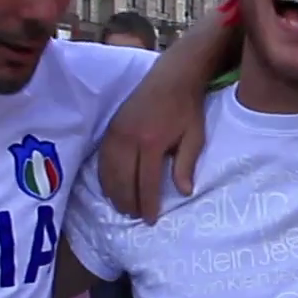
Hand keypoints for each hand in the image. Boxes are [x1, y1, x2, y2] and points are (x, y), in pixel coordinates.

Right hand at [98, 53, 213, 222]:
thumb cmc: (187, 108)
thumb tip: (184, 192)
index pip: (146, 183)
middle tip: (136, 217)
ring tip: (124, 207)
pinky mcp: (110, 128)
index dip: (148, 205)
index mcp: (151, 142)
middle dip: (129, 203)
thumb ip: (186, 165)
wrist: (172, 77)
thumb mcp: (195, 137)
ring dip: (115, 193)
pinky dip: (105, 177)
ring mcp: (116, 133)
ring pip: (108, 173)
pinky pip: (103, 160)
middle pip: (123, 181)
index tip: (151, 220)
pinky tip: (112, 188)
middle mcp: (129, 139)